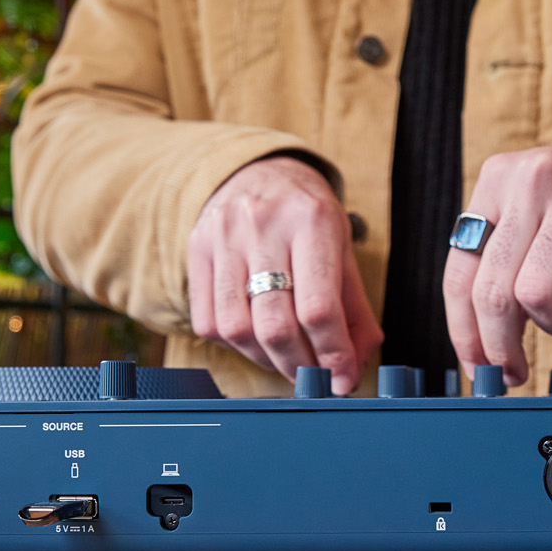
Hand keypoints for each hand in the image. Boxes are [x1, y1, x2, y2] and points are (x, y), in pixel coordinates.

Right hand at [187, 155, 382, 392]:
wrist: (259, 171)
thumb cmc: (307, 215)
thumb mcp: (342, 249)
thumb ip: (354, 308)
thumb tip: (355, 364)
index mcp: (311, 221)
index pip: (319, 308)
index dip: (332, 354)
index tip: (342, 379)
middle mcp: (263, 225)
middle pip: (275, 324)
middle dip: (299, 365)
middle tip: (314, 377)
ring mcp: (223, 237)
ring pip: (237, 328)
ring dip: (266, 360)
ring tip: (286, 360)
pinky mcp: (196, 250)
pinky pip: (207, 321)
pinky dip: (235, 345)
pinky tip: (255, 339)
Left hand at [443, 131, 551, 386]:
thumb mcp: (533, 211)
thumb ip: (500, 262)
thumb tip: (479, 346)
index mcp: (497, 178)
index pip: (460, 272)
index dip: (464, 332)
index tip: (478, 366)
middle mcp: (533, 178)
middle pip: (493, 291)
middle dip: (501, 346)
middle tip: (515, 370)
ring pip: (536, 294)